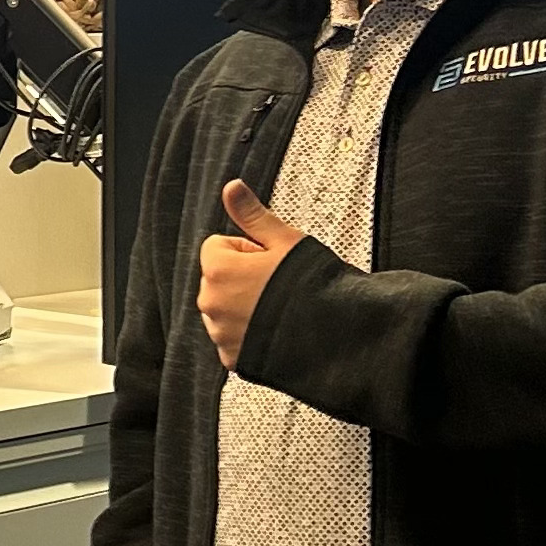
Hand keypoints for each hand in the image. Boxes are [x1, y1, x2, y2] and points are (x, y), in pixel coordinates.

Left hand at [197, 179, 302, 369]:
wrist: (335, 334)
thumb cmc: (312, 284)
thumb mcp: (285, 240)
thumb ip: (252, 214)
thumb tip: (231, 187)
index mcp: (218, 270)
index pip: (217, 246)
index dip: (247, 249)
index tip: (271, 260)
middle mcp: (210, 303)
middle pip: (218, 277)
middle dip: (242, 277)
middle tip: (278, 284)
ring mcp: (219, 332)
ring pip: (224, 308)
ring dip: (243, 305)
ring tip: (278, 308)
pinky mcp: (231, 358)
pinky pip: (232, 336)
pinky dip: (248, 333)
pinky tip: (275, 330)